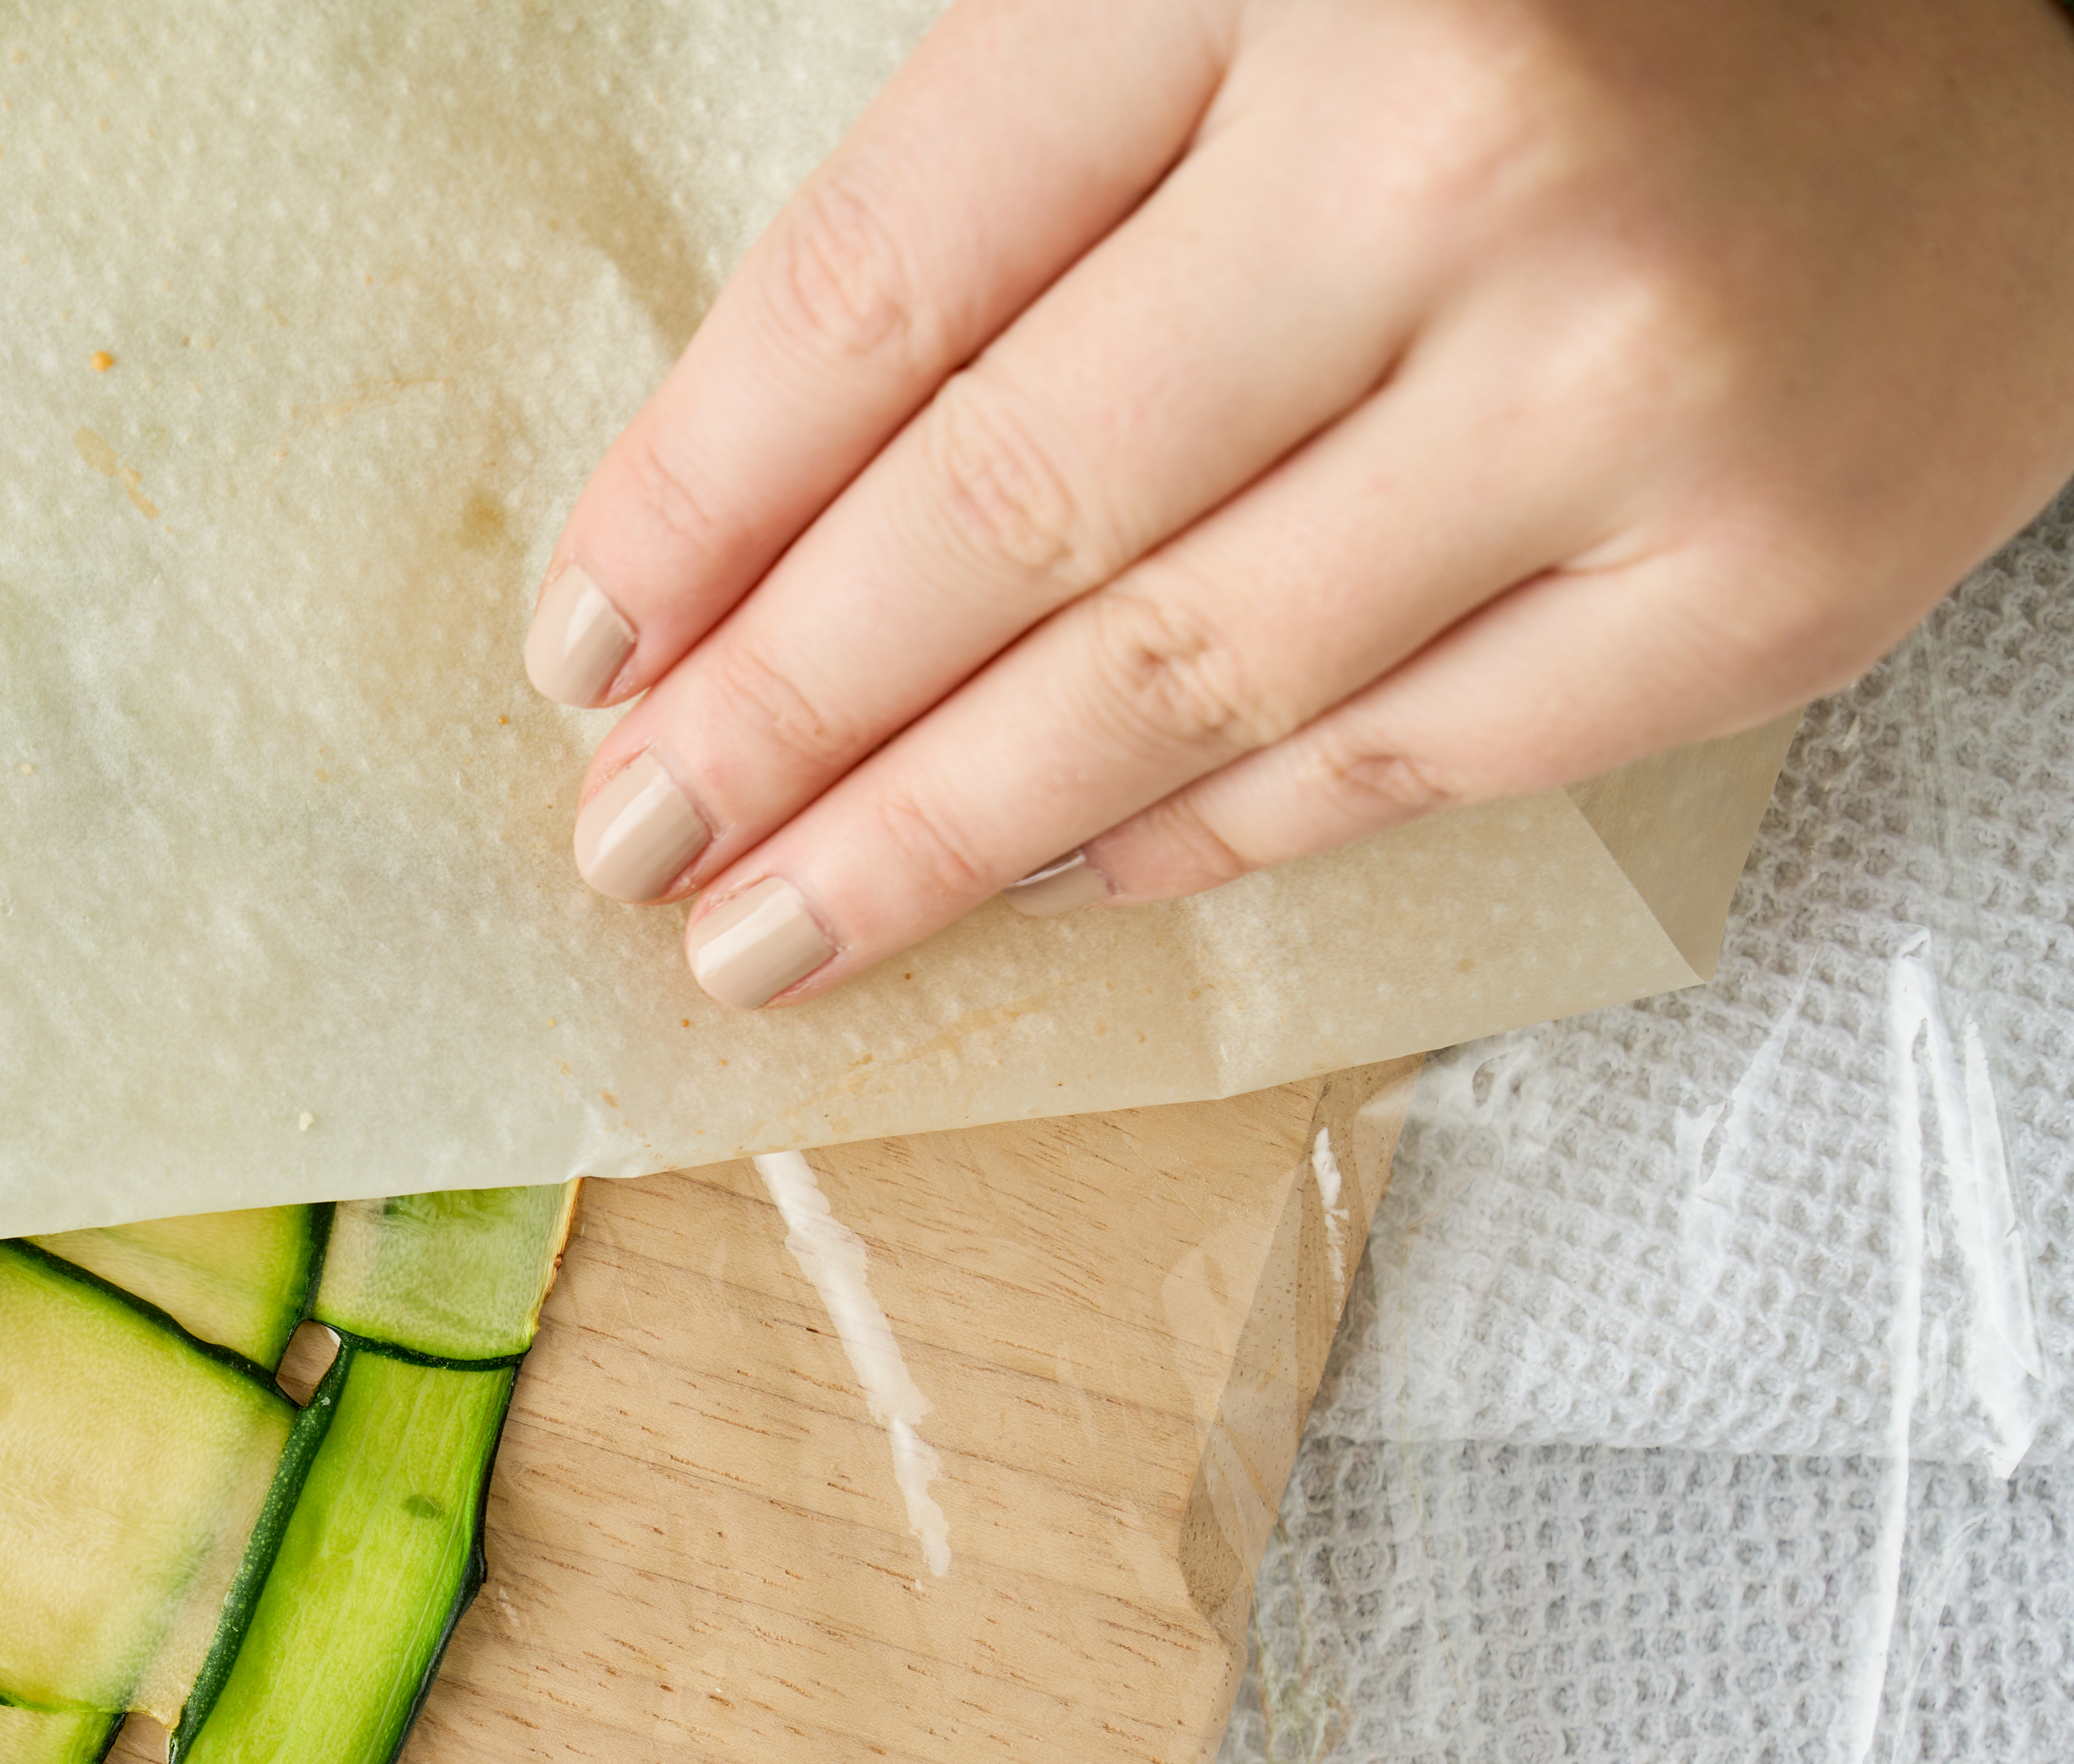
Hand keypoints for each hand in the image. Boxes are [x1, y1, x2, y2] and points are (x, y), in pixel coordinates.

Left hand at [524, 0, 2073, 1008]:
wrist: (2048, 41)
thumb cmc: (1632, 3)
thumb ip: (1042, 184)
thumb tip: (764, 513)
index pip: (894, 279)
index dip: (701, 494)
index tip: (588, 644)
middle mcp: (1462, 170)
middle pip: (1004, 515)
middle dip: (779, 716)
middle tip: (635, 836)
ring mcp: (1626, 398)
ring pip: (1174, 684)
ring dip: (930, 834)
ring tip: (771, 920)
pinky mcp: (1752, 581)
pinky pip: (1389, 761)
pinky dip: (1186, 841)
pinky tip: (1045, 874)